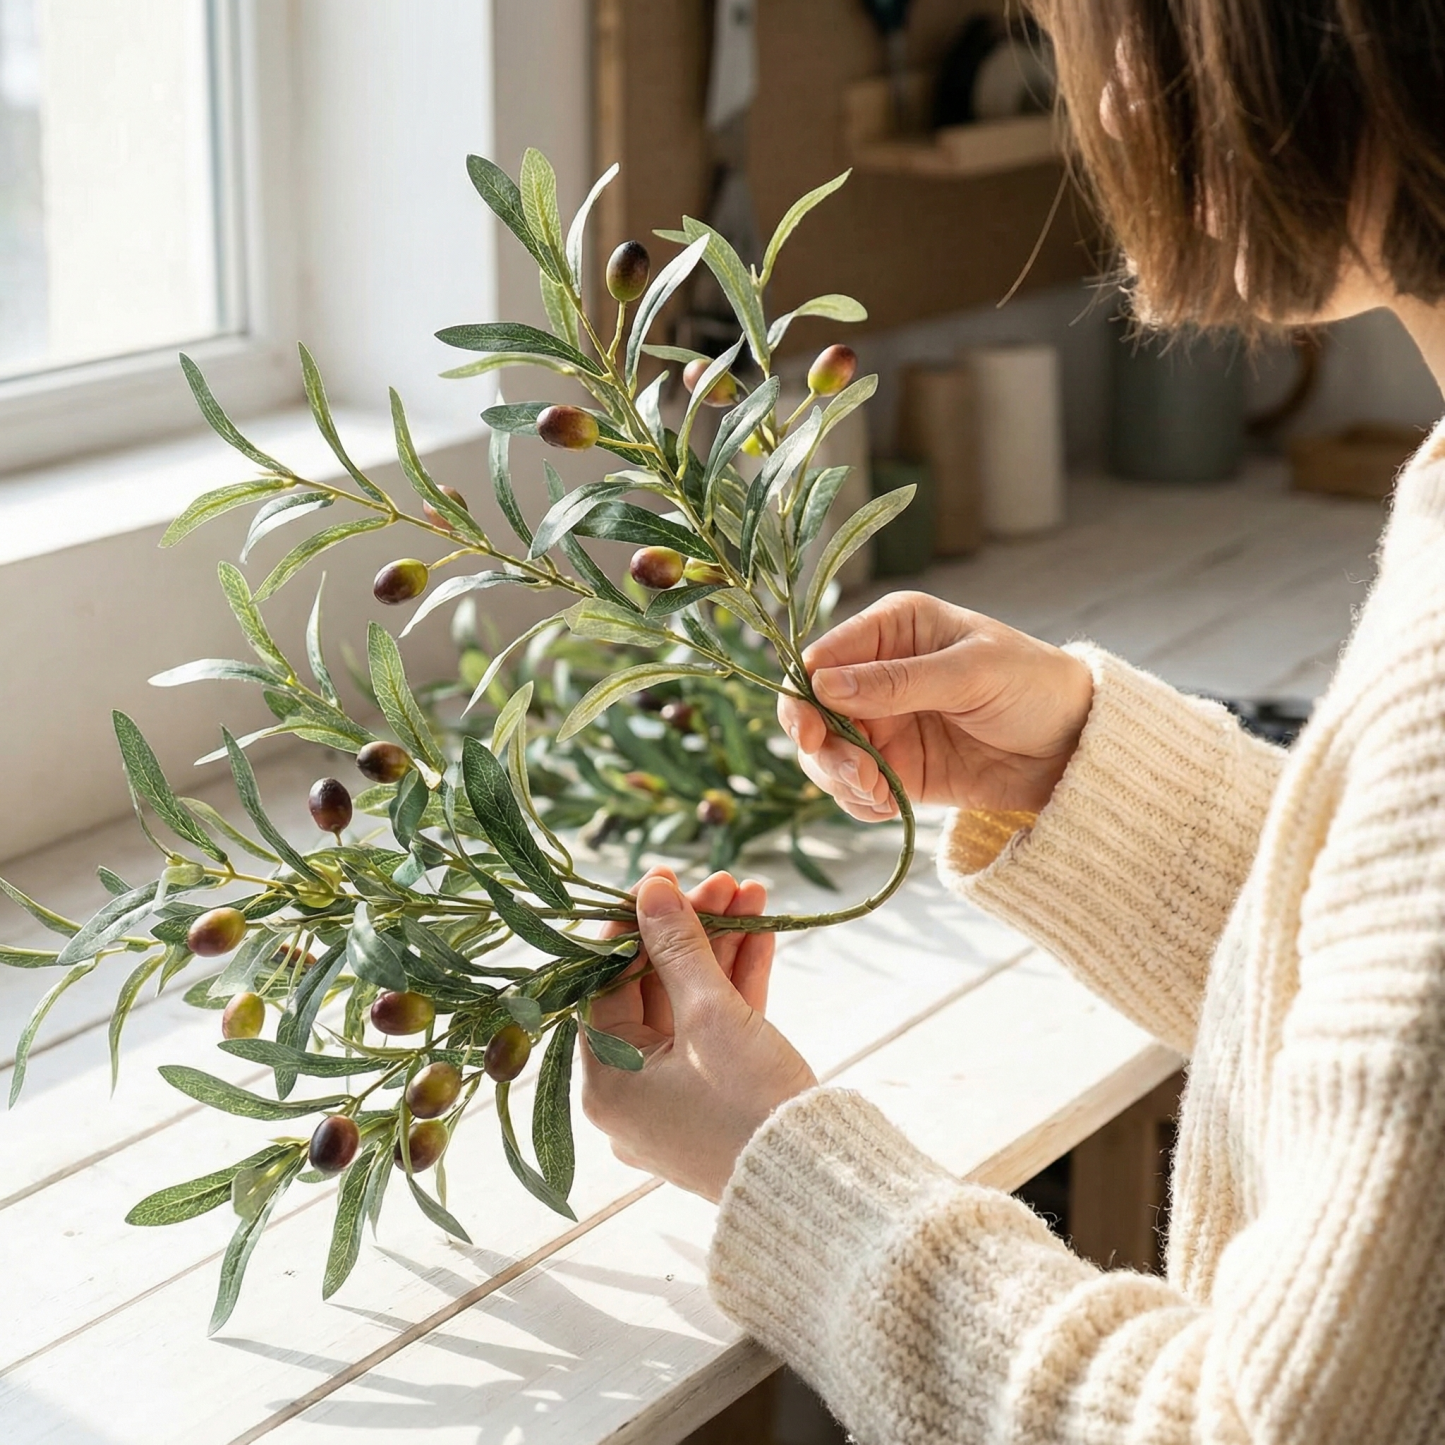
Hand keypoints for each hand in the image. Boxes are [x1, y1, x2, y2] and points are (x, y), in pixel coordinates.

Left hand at [580, 868, 815, 1202]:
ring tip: (752, 893)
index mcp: (606, 1079)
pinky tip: (762, 932)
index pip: (605, 983)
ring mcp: (677, 1094)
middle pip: (652, 988)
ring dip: (721, 948)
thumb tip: (653, 889)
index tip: (662, 882)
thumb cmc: (747, 1106)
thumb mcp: (710, 1016)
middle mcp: (631, 1089)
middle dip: (692, 930)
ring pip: (691, 1003)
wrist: (818, 1184)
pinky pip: (718, 1029)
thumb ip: (678, 947)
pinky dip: (738, 984)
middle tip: (722, 881)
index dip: (634, 926)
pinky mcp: (719, 1096)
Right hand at [778, 591, 1093, 820]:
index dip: (804, 695)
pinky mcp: (896, 768)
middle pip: (811, 711)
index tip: (810, 734)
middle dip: (822, 747)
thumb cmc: (1033, 686)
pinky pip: (854, 788)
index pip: (822, 658)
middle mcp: (877, 674)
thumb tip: (824, 686)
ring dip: (840, 779)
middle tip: (853, 775)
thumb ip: (898, 681)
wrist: (1076, 746)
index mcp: (892, 629)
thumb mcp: (971, 674)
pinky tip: (888, 806)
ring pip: (827, 754)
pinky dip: (859, 802)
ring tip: (878, 793)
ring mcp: (884, 723)